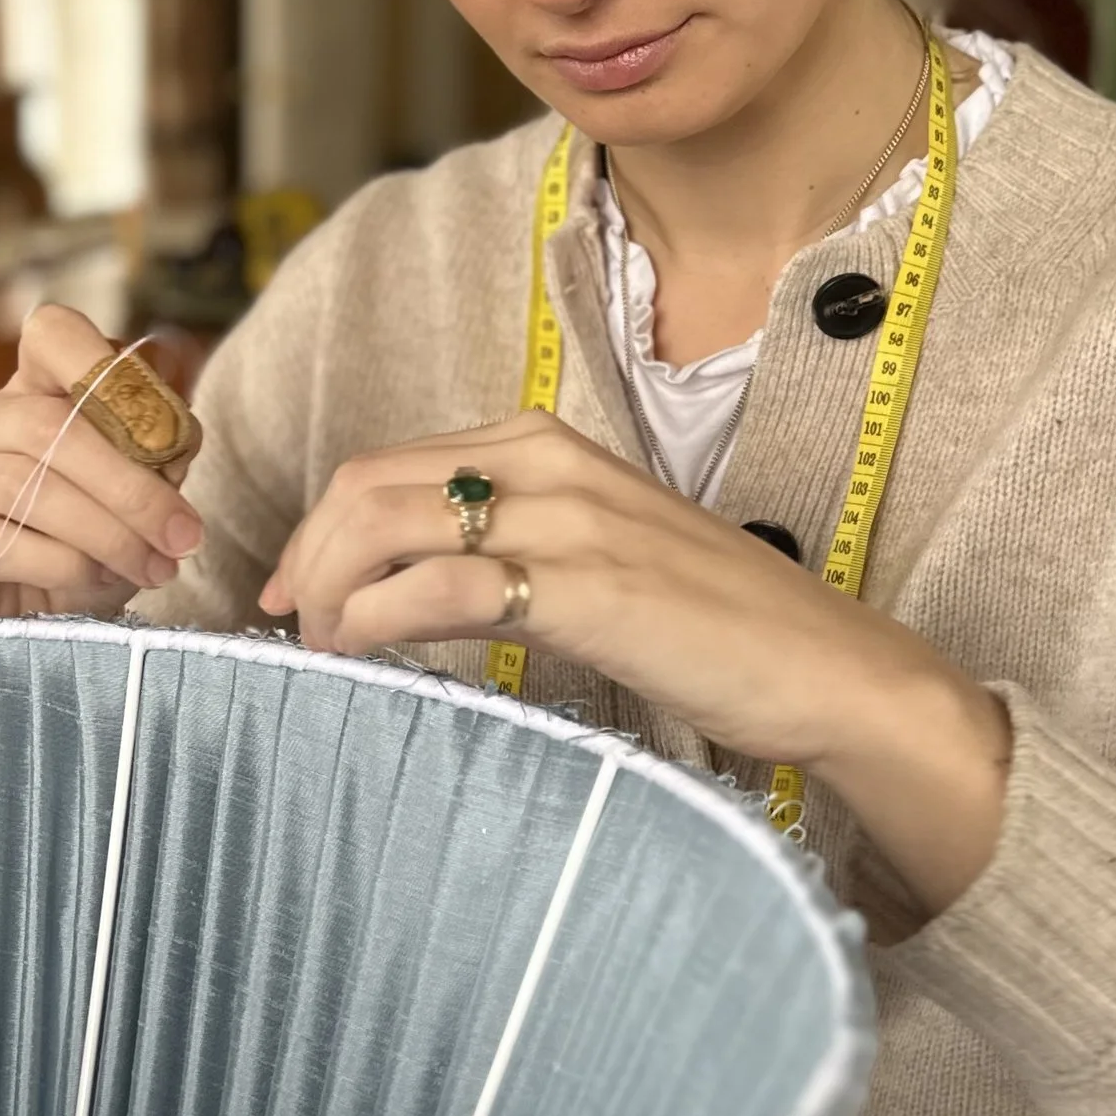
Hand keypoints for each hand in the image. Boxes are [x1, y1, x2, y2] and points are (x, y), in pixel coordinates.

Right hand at [0, 303, 203, 620]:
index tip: (166, 426)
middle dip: (128, 485)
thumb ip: (165, 446)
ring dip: (103, 531)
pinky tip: (93, 581)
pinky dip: (58, 563)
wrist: (51, 624)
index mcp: (36, 388)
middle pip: (46, 424)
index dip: (104, 363)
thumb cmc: (99, 544)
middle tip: (182, 534)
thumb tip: (179, 426)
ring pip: (20, 484)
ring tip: (151, 566)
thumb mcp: (147, 491)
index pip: (52, 334)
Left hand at [262, 410, 1010, 920]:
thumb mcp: (595, 563)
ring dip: (325, 588)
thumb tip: (412, 592)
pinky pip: (436, 586)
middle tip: (285, 621)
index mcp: (548, 445)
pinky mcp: (584, 585)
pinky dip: (370, 618)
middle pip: (368, 485)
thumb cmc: (714, 630)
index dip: (319, 526)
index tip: (293, 589)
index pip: (388, 464)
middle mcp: (550, 464)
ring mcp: (568, 519)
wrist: (830, 670)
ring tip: (316, 646)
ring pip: (385, 525)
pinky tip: (354, 654)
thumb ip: (508, 556)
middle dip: (304, 554)